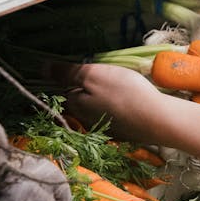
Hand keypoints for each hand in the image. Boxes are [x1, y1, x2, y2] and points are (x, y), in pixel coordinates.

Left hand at [46, 61, 168, 143]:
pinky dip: (113, 109)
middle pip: (76, 101)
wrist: (158, 120)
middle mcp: (84, 121)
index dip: (65, 77)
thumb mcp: (93, 75)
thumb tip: (41, 68)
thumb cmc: (124, 93)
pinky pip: (110, 117)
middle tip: (96, 74)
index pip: (60, 90)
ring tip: (111, 86)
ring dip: (97, 100)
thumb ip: (67, 72)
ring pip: (93, 110)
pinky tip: (124, 101)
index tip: (77, 68)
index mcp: (74, 105)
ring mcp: (104, 129)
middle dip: (80, 90)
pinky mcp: (121, 132)